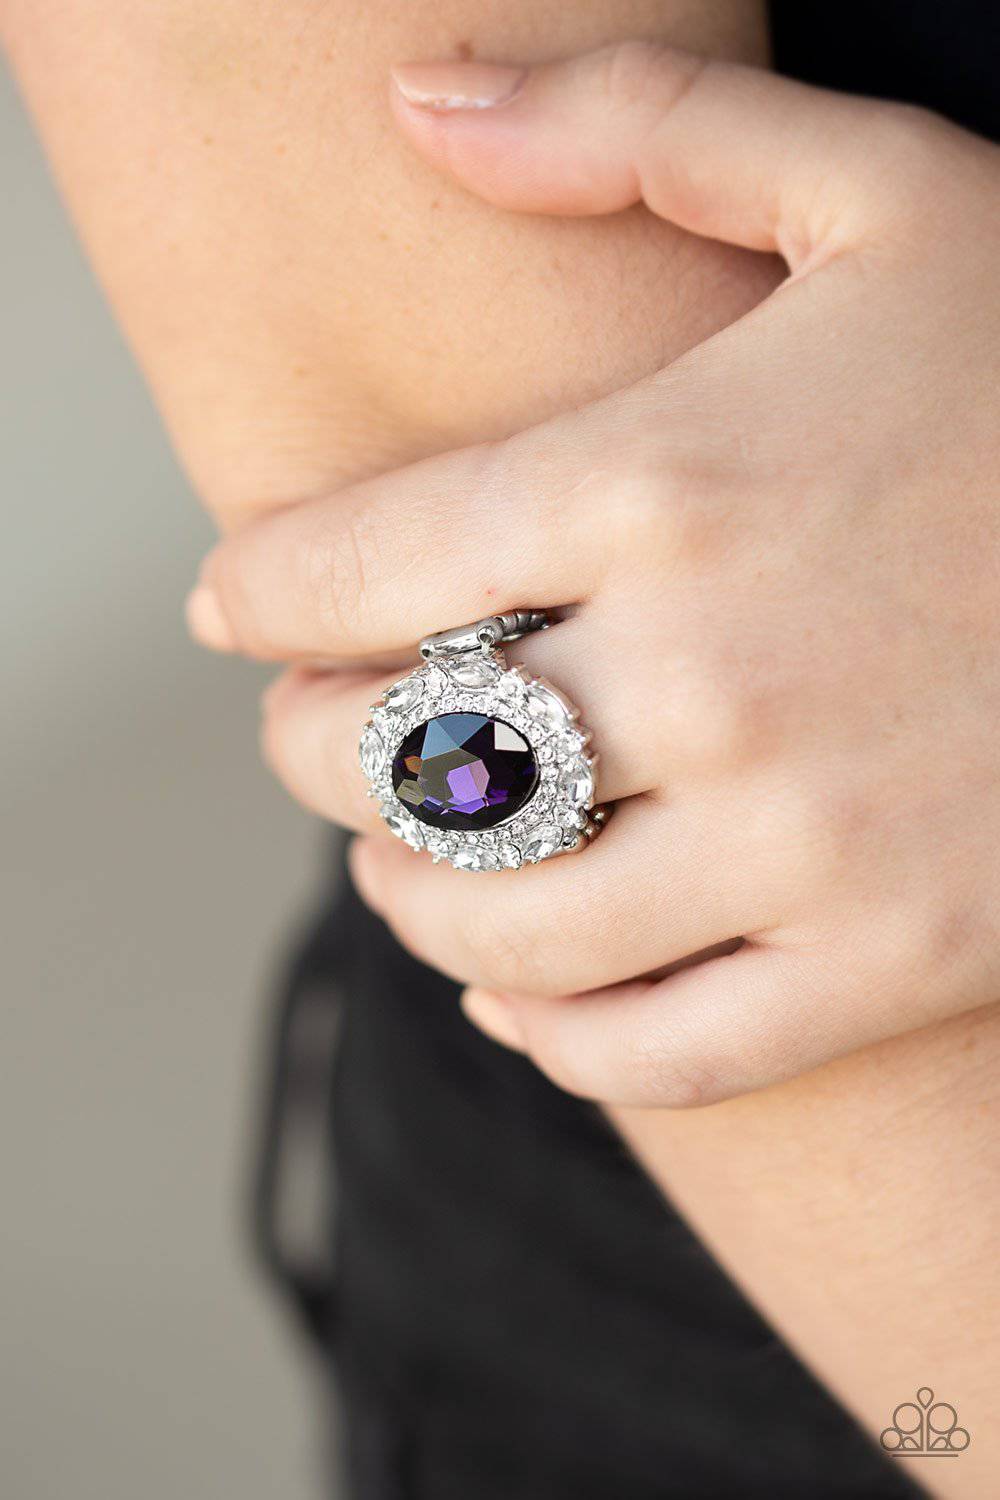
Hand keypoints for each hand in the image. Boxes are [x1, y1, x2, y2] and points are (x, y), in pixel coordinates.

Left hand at [189, 45, 999, 1106]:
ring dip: (409, 898)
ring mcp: (808, 840)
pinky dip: (556, 1034)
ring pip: (502, 926)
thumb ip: (639, 129)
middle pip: (399, 757)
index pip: (355, 567)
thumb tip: (421, 103)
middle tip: (317, 728)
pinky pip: (659, 1050)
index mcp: (672, 477)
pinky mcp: (894, 959)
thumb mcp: (881, 195)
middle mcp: (716, 674)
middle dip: (312, 749)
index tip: (237, 606)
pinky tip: (522, 986)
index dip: (260, 595)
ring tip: (403, 859)